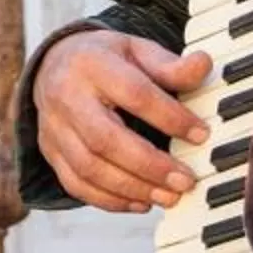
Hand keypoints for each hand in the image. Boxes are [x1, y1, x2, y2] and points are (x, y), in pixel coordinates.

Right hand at [32, 29, 211, 213]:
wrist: (54, 65)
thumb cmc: (103, 59)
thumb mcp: (136, 50)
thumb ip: (168, 64)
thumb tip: (202, 65)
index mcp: (92, 64)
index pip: (134, 94)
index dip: (169, 117)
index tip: (200, 134)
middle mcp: (67, 96)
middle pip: (105, 139)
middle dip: (149, 166)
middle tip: (185, 180)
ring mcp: (54, 128)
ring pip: (89, 168)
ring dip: (133, 188)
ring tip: (169, 196)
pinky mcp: (50, 152)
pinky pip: (76, 184)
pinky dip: (110, 200)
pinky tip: (141, 202)